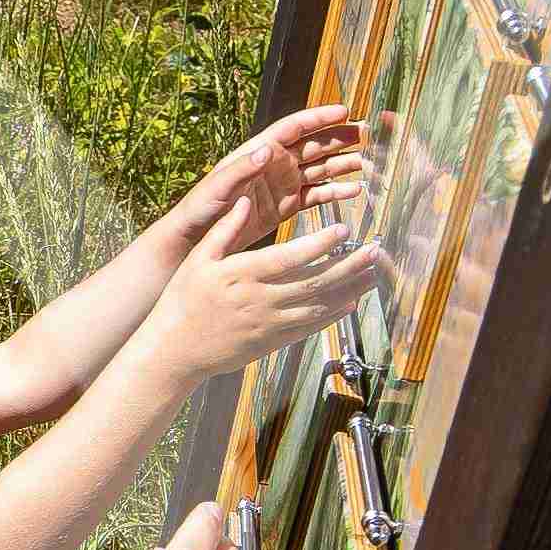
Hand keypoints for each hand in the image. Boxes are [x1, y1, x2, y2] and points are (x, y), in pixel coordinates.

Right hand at [142, 189, 389, 377]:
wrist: (175, 350)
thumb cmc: (183, 300)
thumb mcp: (199, 259)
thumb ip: (226, 229)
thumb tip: (248, 199)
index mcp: (243, 275)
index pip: (292, 256)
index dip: (322, 243)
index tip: (344, 229)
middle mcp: (262, 300)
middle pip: (316, 281)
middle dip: (350, 265)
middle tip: (375, 251)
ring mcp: (270, 324)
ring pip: (320, 305)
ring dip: (351, 289)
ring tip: (373, 273)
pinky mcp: (273, 341)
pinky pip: (311, 327)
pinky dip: (334, 314)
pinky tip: (351, 302)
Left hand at [167, 104, 371, 244]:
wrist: (199, 236)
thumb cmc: (202, 206)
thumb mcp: (219, 186)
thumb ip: (243, 168)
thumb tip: (268, 149)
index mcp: (260, 151)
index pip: (294, 128)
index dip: (319, 118)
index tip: (345, 111)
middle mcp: (275, 163)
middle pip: (314, 145)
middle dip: (340, 138)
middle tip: (367, 133)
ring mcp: (283, 184)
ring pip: (320, 168)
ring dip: (342, 164)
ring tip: (367, 162)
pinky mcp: (287, 205)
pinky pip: (316, 194)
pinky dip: (335, 191)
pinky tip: (355, 190)